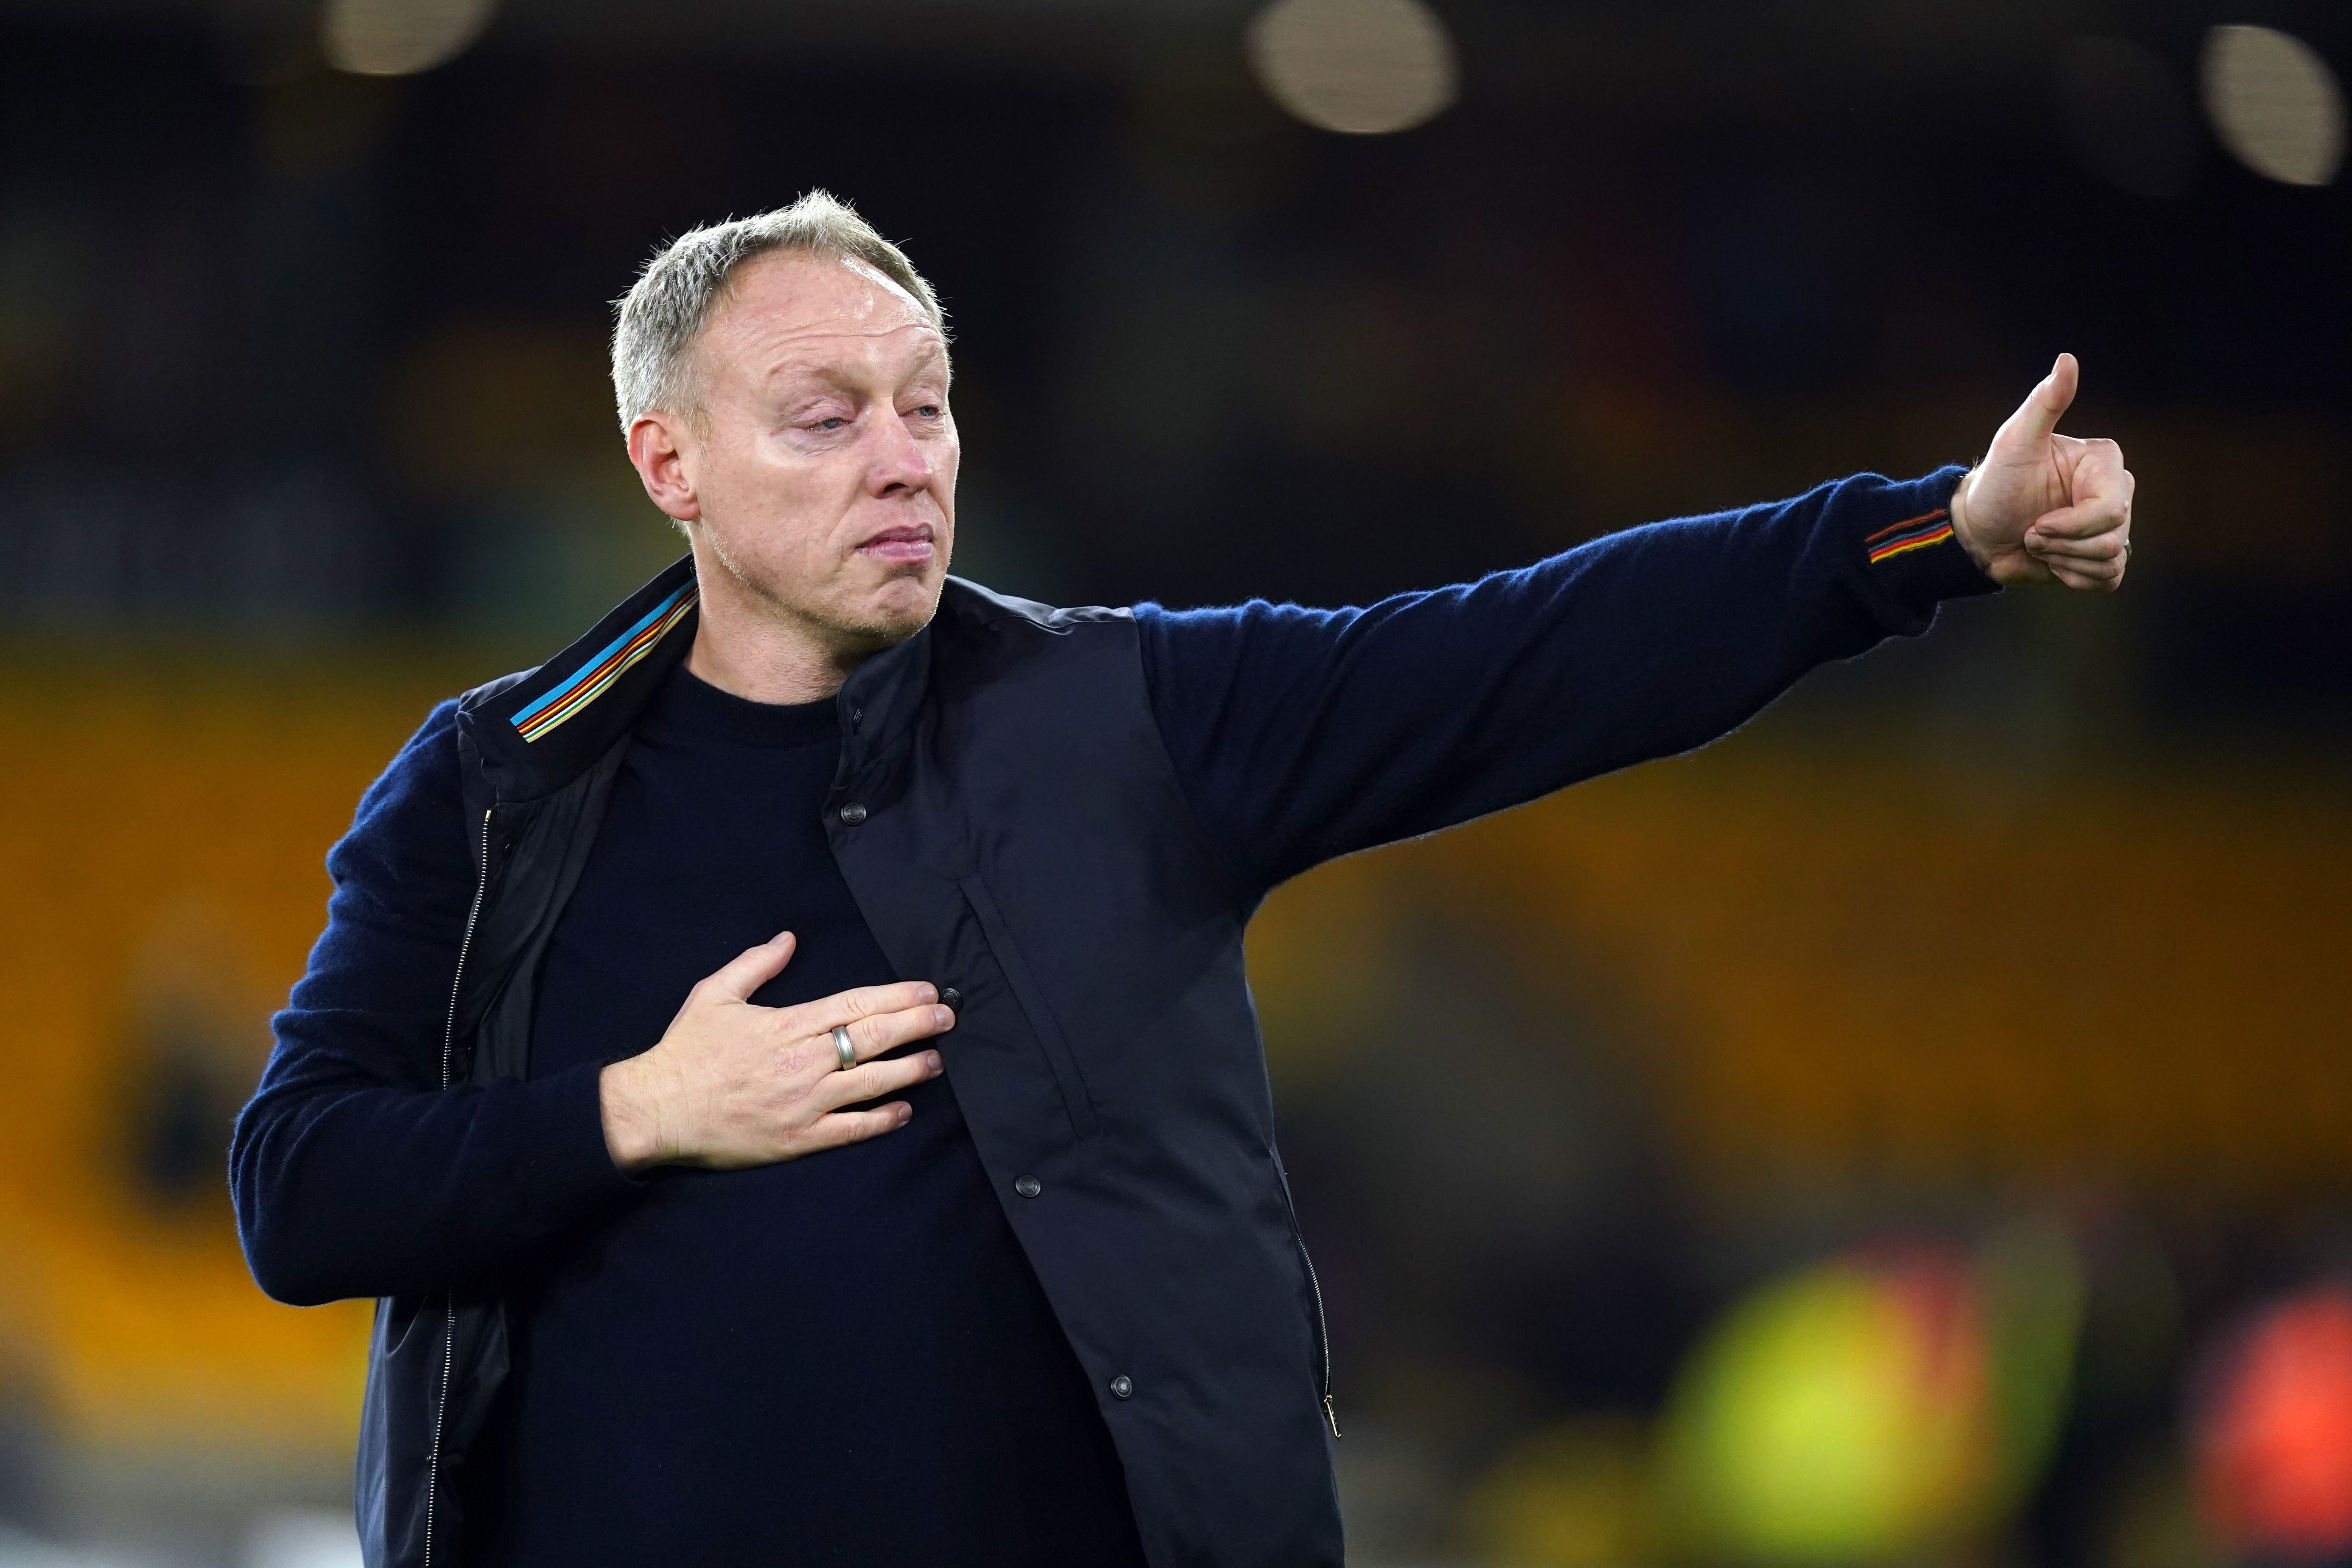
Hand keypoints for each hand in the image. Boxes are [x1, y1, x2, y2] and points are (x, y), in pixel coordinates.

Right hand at [598, 932, 953, 1173]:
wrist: (657, 1109)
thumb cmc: (685, 1051)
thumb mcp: (714, 994)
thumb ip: (755, 964)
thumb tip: (788, 939)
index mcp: (787, 1024)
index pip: (856, 1004)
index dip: (897, 997)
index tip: (926, 991)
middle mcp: (803, 1061)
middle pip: (873, 1037)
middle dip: (916, 1025)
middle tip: (948, 1018)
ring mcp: (804, 1102)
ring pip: (870, 1082)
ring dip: (909, 1070)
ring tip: (936, 1061)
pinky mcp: (798, 1138)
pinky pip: (850, 1128)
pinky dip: (880, 1120)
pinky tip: (904, 1112)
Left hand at [1950, 353, 2133, 591]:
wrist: (1977, 529)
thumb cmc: (1995, 482)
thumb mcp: (2015, 440)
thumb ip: (2045, 402)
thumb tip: (2066, 359)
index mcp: (2104, 464)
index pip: (2111, 510)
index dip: (2070, 526)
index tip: (2035, 522)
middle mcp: (2116, 493)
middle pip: (2113, 537)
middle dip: (2062, 543)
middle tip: (2031, 531)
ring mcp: (2112, 528)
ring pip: (2110, 561)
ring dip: (2064, 560)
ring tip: (2038, 542)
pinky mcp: (2102, 559)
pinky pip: (2108, 580)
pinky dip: (2073, 577)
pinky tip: (2051, 561)